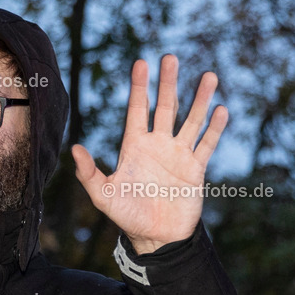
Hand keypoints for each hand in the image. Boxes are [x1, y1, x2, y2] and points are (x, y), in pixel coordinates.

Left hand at [72, 55, 227, 253]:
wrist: (155, 237)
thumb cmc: (126, 216)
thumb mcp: (103, 196)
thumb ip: (89, 173)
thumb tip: (74, 148)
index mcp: (134, 146)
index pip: (138, 110)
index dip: (140, 87)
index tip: (141, 62)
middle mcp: (157, 145)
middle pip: (165, 107)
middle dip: (168, 83)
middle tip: (170, 57)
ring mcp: (178, 154)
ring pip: (190, 120)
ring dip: (199, 99)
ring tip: (208, 76)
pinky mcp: (195, 168)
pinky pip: (206, 144)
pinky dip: (214, 128)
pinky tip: (221, 109)